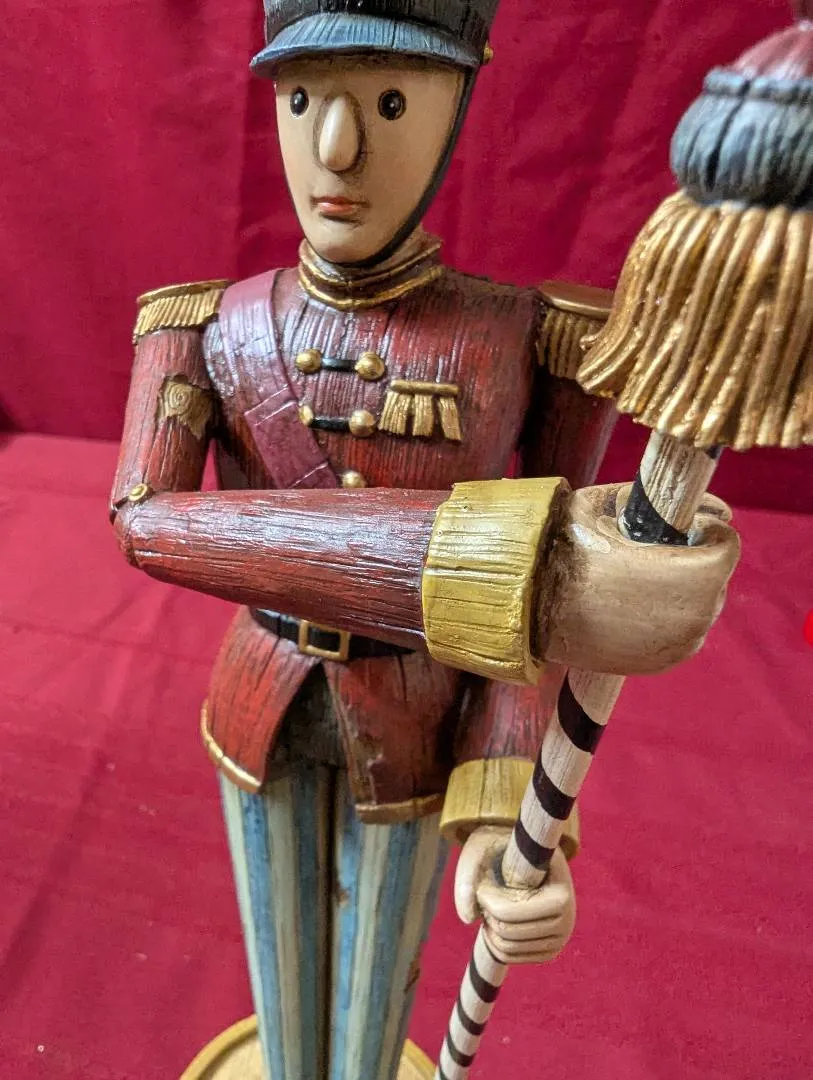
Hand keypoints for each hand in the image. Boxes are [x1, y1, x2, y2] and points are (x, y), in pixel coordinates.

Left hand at [454, 826, 575, 964]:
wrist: (531, 855)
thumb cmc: (507, 848)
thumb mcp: (484, 847)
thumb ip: (467, 874)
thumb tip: (467, 918)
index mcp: (561, 894)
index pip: (510, 913)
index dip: (487, 901)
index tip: (481, 885)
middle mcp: (567, 922)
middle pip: (508, 932)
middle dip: (487, 914)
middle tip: (481, 896)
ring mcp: (559, 940)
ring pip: (507, 948)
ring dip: (488, 929)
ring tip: (486, 906)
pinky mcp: (549, 951)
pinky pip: (511, 957)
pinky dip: (493, 942)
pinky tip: (491, 921)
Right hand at [541, 483, 739, 674]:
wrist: (530, 606)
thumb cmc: (567, 549)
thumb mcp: (608, 505)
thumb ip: (664, 501)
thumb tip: (718, 509)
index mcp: (693, 573)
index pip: (728, 547)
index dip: (706, 531)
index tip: (682, 526)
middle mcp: (696, 614)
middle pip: (715, 578)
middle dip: (695, 560)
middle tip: (655, 550)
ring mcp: (680, 644)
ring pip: (700, 607)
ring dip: (684, 590)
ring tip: (642, 577)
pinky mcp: (660, 663)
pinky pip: (681, 633)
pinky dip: (669, 617)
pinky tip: (635, 604)